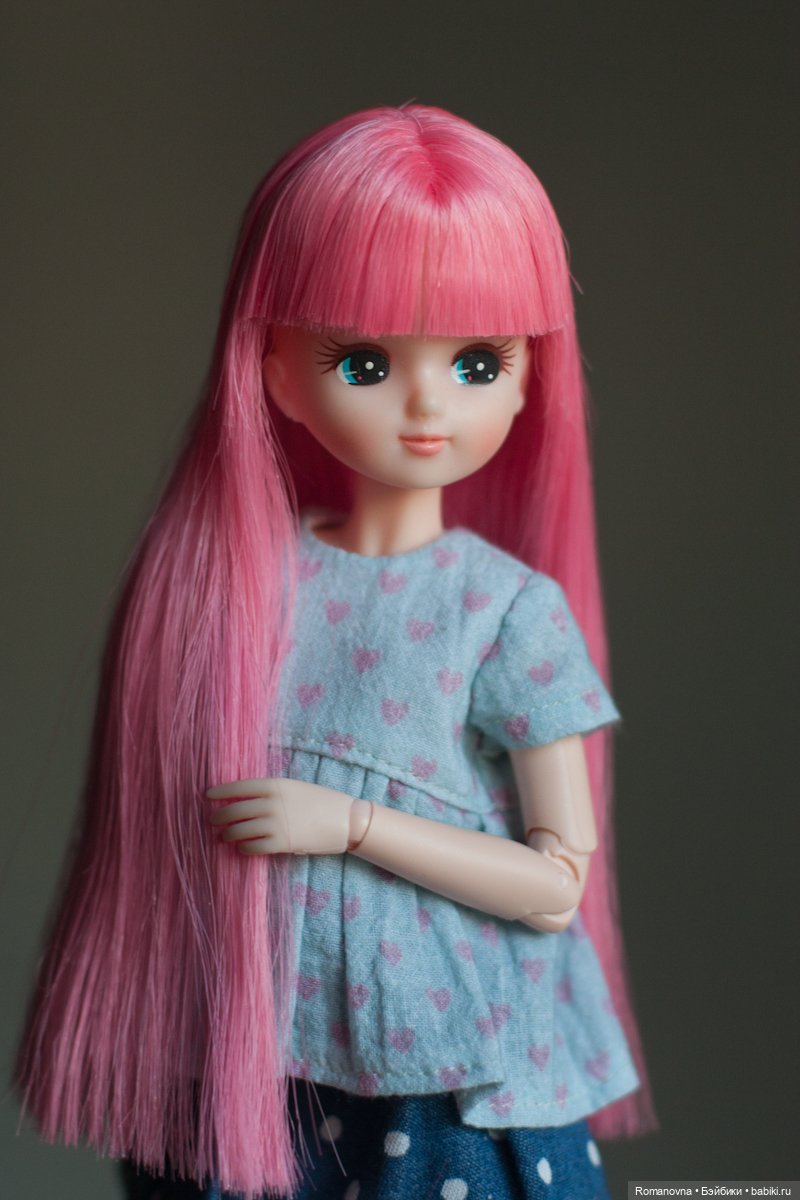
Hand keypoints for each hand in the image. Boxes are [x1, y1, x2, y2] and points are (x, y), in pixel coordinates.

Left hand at [207, 778, 353, 855]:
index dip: (221, 792)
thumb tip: (248, 799)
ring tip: (223, 837)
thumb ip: (272, 792)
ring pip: (239, 831)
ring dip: (228, 834)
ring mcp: (274, 824)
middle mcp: (270, 803)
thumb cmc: (322, 801)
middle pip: (234, 811)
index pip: (238, 787)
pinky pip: (252, 847)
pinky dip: (244, 848)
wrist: (345, 820)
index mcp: (275, 785)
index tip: (208, 795)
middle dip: (219, 816)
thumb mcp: (295, 788)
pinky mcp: (280, 844)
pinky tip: (242, 847)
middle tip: (212, 820)